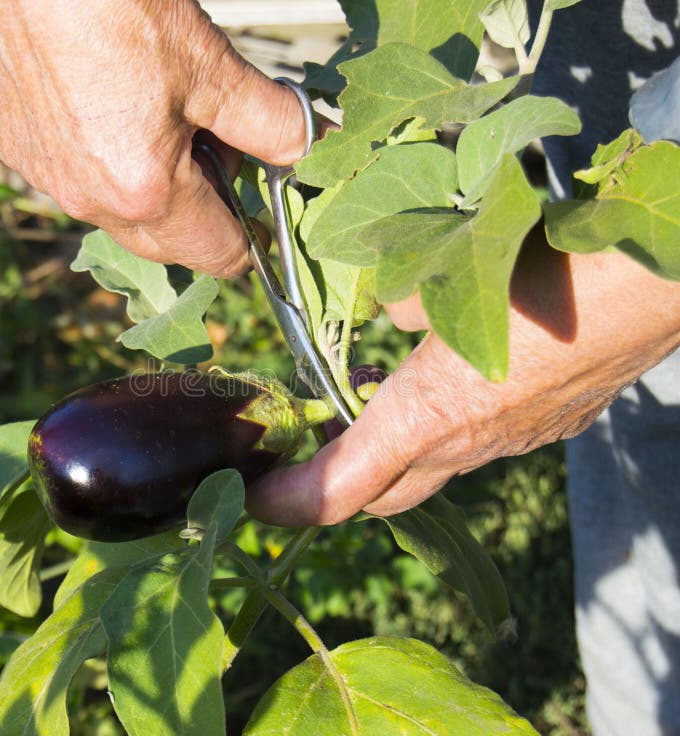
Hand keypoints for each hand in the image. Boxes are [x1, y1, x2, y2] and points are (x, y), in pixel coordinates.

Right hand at [0, 0, 306, 275]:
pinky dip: (110, 166)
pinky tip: (117, 114)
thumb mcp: (216, 70)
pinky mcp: (18, 151)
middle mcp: (90, 201)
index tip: (259, 222)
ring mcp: (48, 179)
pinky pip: (83, 184)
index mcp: (145, 193)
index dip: (246, 242)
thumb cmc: (124, 7)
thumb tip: (313, 148)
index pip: (215, 254)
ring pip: (124, 216)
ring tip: (165, 118)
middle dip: (202, 211)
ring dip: (156, 190)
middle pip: (169, 244)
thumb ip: (273, 125)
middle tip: (216, 146)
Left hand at [247, 234, 679, 525]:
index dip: (289, 503)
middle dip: (334, 488)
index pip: (342, 488)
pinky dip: (442, 428)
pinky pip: (480, 443)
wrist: (656, 280)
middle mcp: (471, 446)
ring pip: (434, 469)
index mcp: (432, 416)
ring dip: (390, 453)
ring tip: (362, 408)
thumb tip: (388, 309)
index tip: (254, 500)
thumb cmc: (546, 267)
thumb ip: (398, 294)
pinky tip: (443, 383)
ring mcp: (516, 442)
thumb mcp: (443, 269)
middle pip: (385, 497)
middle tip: (301, 456)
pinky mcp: (550, 427)